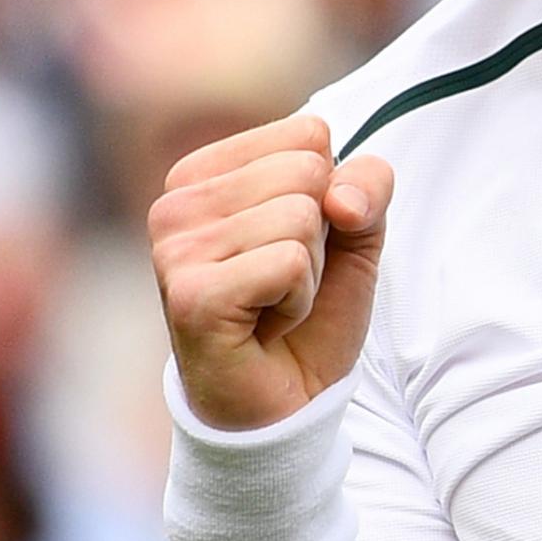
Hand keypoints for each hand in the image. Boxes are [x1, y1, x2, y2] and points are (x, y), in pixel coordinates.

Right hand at [150, 113, 395, 431]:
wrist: (281, 407)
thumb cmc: (306, 314)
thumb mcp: (353, 236)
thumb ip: (366, 188)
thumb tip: (340, 198)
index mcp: (202, 173)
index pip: (309, 134)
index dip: (328, 196)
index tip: (292, 247)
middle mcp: (175, 203)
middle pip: (307, 170)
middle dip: (320, 236)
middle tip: (283, 284)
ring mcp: (175, 249)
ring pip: (301, 216)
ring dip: (308, 273)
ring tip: (273, 306)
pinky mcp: (190, 294)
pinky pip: (289, 263)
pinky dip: (298, 301)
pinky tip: (265, 326)